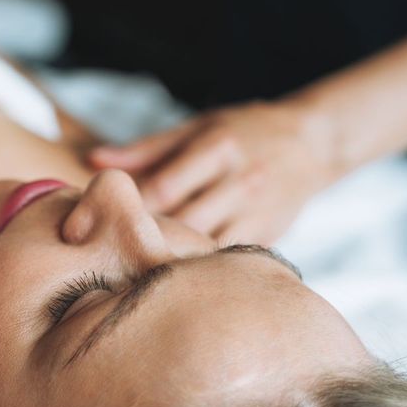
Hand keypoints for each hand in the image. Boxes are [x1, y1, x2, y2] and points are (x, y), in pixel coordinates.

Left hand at [89, 100, 338, 245]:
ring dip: (172, 260)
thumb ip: (146, 148)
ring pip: (206, 248)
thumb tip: (93, 160)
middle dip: (146, 240)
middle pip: (183, 222)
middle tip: (113, 254)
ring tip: (139, 270)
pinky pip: (227, 260)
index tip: (103, 224)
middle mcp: (239, 181)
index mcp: (217, 148)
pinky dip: (201, 270)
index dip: (130, 210)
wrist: (313, 143)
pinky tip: (176, 277)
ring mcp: (257, 212)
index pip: (164, 188)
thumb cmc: (243, 133)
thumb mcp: (197, 128)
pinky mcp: (269, 236)